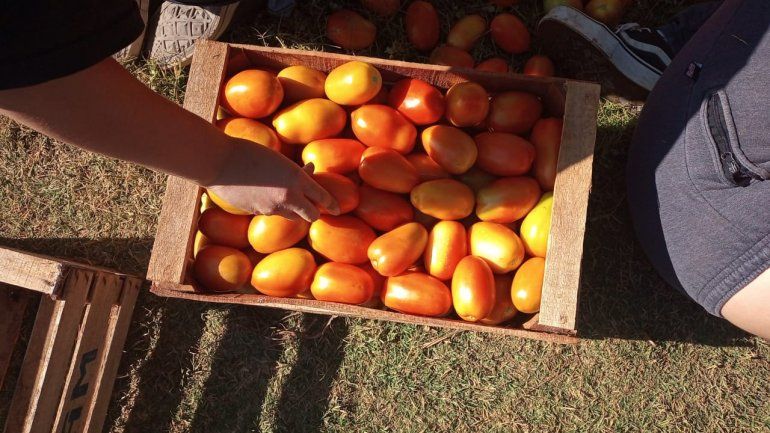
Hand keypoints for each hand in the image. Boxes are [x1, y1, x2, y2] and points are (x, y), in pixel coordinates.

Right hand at [205, 138, 339, 220]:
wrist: (219, 162)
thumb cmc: (249, 152)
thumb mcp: (278, 158)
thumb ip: (294, 170)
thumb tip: (309, 170)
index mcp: (297, 178)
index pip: (322, 197)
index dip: (332, 204)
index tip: (339, 209)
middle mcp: (288, 196)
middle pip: (312, 215)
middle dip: (313, 212)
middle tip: (313, 207)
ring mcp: (272, 207)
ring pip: (291, 216)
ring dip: (293, 209)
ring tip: (285, 194)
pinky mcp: (258, 213)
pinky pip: (272, 212)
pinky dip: (274, 206)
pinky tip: (265, 194)